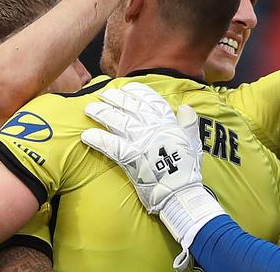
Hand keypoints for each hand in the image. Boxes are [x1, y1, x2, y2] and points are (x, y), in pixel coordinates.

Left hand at [82, 82, 223, 270]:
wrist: (181, 193)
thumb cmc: (188, 169)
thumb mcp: (193, 141)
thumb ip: (188, 123)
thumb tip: (185, 108)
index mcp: (169, 123)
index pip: (151, 100)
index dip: (137, 91)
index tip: (127, 87)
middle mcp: (154, 128)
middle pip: (130, 107)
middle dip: (115, 98)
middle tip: (103, 94)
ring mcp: (141, 142)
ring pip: (117, 122)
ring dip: (102, 113)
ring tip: (90, 109)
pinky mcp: (131, 158)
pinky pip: (111, 145)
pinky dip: (98, 139)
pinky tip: (86, 135)